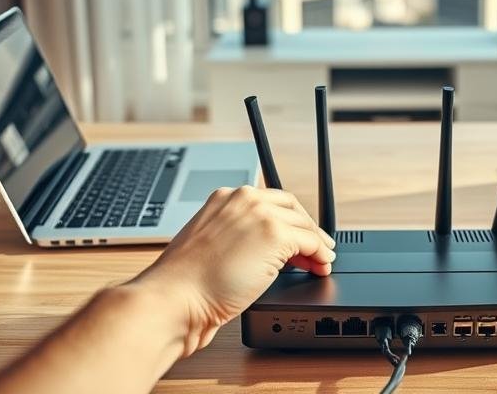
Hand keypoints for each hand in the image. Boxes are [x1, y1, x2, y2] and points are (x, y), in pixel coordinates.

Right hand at [128, 186, 335, 355]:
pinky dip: (320, 254)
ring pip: (303, 224)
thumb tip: (257, 249)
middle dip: (307, 227)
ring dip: (317, 243)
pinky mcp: (275, 234)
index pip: (268, 201)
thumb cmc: (183, 283)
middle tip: (317, 247)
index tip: (297, 234)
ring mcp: (260, 214)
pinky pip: (310, 241)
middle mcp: (243, 199)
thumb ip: (233, 235)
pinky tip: (321, 266)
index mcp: (223, 198)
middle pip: (290, 207)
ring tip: (323, 260)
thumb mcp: (208, 245)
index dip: (287, 219)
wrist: (173, 298)